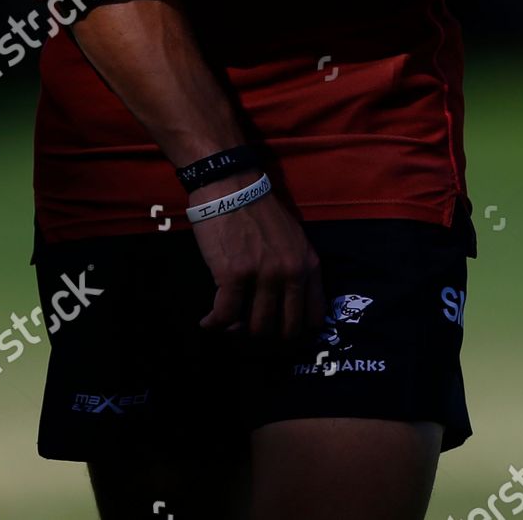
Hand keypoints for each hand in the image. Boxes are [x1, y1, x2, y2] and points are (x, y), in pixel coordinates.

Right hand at [189, 171, 326, 340]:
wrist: (231, 185)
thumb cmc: (260, 210)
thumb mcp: (294, 238)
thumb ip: (296, 269)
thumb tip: (288, 305)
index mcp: (308, 264)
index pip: (314, 318)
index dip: (297, 332)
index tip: (280, 332)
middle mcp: (290, 273)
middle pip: (284, 330)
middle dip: (266, 337)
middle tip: (249, 329)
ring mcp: (263, 275)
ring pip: (254, 328)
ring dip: (238, 331)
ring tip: (228, 323)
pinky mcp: (234, 275)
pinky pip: (224, 316)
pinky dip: (213, 324)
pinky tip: (207, 322)